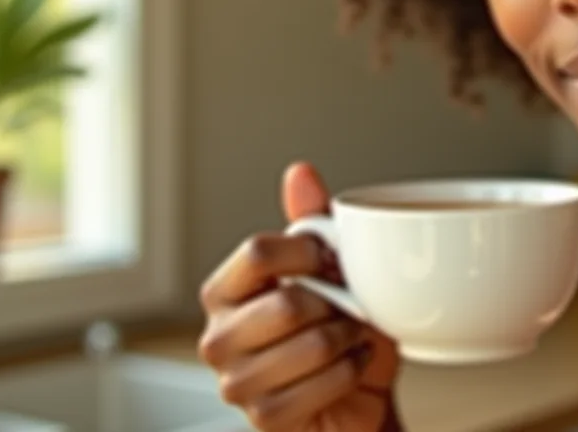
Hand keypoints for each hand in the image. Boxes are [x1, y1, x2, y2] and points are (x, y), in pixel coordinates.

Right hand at [198, 162, 401, 431]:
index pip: (257, 252)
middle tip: (349, 308)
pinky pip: (324, 384)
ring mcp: (236, 382)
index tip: (332, 261)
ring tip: (351, 336)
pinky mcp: (263, 418)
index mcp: (226, 290)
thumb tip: (300, 171)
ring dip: (349, 339)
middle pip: (288, 303)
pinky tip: (352, 365)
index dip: (308, 253)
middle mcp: (219, 336)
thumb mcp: (332, 268)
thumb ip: (313, 222)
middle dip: (336, 305)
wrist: (359, 395)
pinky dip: (352, 371)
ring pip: (312, 344)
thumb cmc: (340, 329)